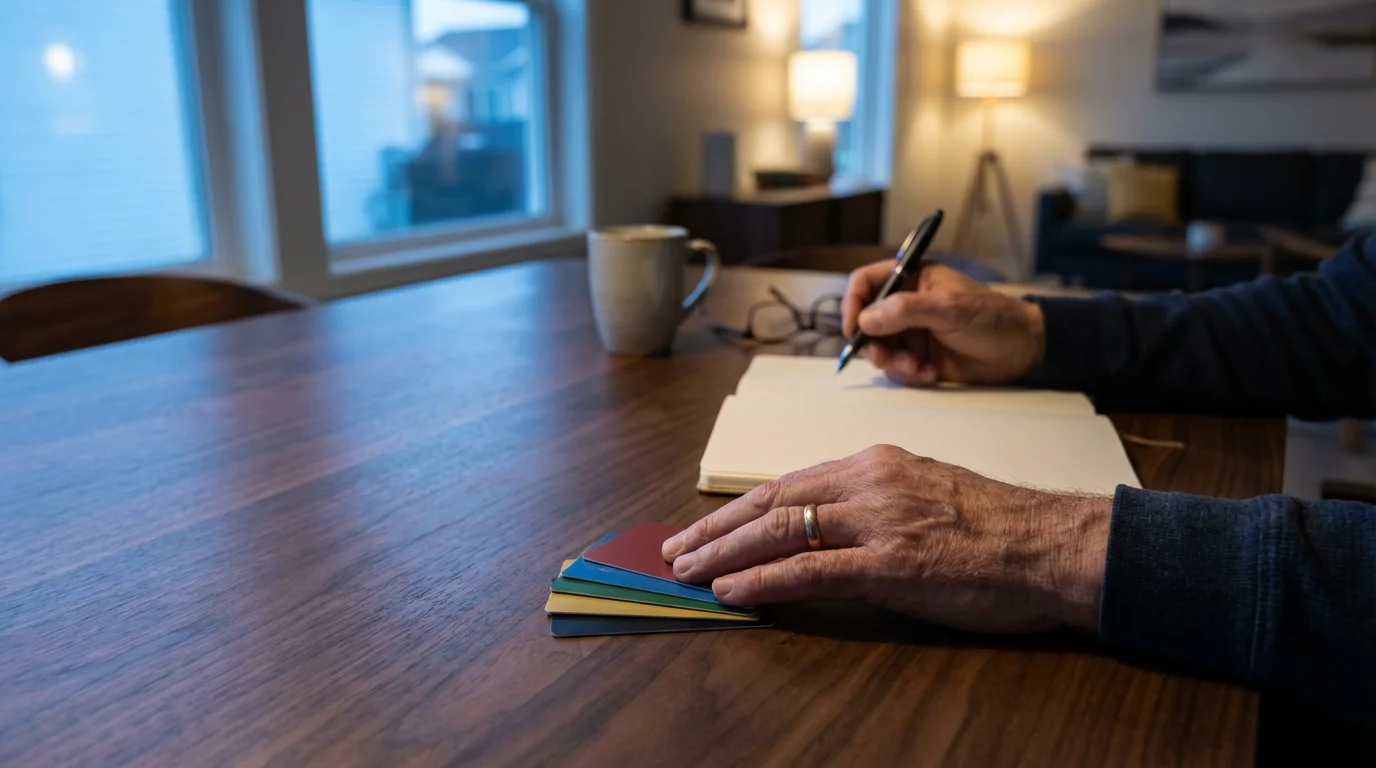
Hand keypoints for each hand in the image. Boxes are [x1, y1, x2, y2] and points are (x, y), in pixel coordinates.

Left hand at [662, 445, 1110, 633]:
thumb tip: (826, 532)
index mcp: (875, 462)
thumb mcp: (927, 493)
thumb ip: (874, 504)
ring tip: (688, 573)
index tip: (706, 528)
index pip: (787, 482)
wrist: (1055, 545)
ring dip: (724, 554)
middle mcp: (868, 481)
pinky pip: (808, 571)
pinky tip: (731, 593)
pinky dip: (762, 581)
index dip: (739, 509)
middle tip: (675, 550)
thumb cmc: (999, 527)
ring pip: (779, 530)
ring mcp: (878, 520)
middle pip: (770, 500)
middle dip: (715, 529)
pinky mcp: (890, 563)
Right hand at [841, 262, 1045, 386]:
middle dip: (873, 343)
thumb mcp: (949, 308)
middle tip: (886, 358)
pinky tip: (930, 374)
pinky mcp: (920, 357)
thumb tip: (866, 319)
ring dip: (892, 363)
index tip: (854, 329)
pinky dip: (908, 375)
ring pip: (879, 349)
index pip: (866, 282)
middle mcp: (906, 304)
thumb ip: (906, 311)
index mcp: (912, 279)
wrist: (1022, 350)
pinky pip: (897, 369)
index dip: (853, 303)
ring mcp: (912, 332)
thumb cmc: (991, 317)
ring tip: (918, 369)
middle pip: (866, 321)